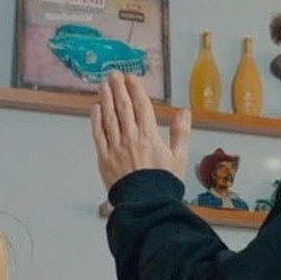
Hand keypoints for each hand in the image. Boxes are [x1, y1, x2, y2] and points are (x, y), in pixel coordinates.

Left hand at [90, 72, 190, 190]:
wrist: (145, 205)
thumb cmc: (163, 184)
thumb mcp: (179, 158)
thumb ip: (180, 132)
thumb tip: (184, 112)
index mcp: (150, 135)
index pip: (141, 105)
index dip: (135, 89)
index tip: (131, 77)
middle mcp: (131, 137)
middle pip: (123, 106)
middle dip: (118, 88)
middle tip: (114, 74)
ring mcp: (115, 147)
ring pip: (109, 116)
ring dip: (106, 98)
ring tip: (104, 84)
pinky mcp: (104, 158)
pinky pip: (98, 134)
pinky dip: (96, 119)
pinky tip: (96, 108)